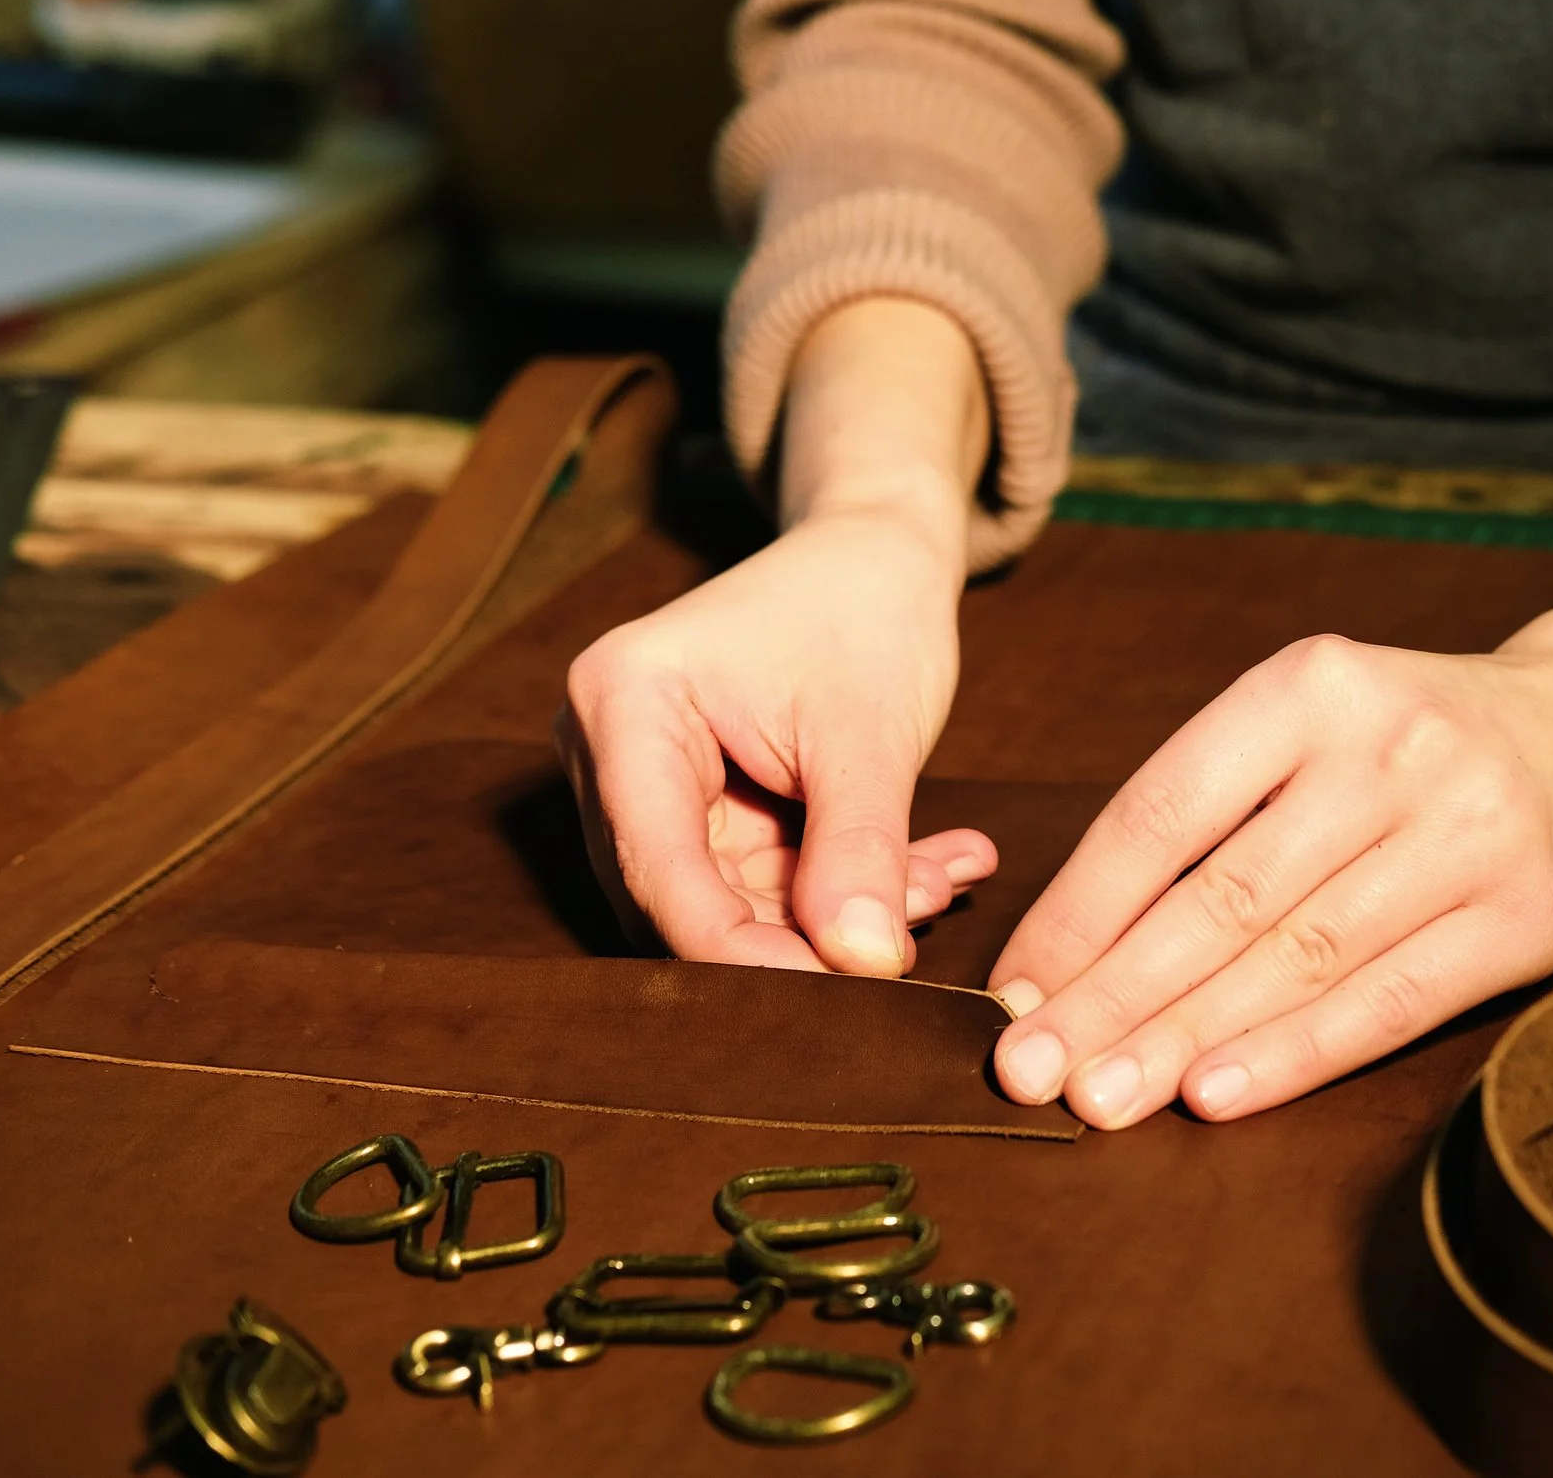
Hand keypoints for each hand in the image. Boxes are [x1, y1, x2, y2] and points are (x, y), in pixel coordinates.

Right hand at [557, 505, 996, 971]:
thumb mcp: (871, 732)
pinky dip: (846, 885)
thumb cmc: (866, 609)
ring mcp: (653, 780)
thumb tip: (864, 967)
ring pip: (733, 900)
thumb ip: (862, 850)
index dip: (739, 950)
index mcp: (625, 703)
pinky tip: (931, 869)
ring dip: (840, 910)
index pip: (659, 866)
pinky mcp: (704, 805)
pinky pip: (765, 881)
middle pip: (684, 897)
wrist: (880, 554)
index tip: (836, 998)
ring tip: (941, 879)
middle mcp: (611, 746)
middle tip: (909, 940)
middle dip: (802, 933)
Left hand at [982, 609, 1552, 1126]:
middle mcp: (1388, 749)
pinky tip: (1216, 1093)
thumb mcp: (1317, 723)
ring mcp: (1463, 831)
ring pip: (1297, 956)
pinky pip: (1388, 1001)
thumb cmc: (1419, 743)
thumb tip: (1075, 944)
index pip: (1165, 810)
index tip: (1016, 988)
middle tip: (1031, 1069)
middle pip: (1222, 896)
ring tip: (1102, 1098)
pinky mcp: (1522, 915)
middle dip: (1113, 994)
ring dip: (1186, 1038)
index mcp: (1311, 686)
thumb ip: (1216, 812)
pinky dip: (1294, 1054)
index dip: (1080, 910)